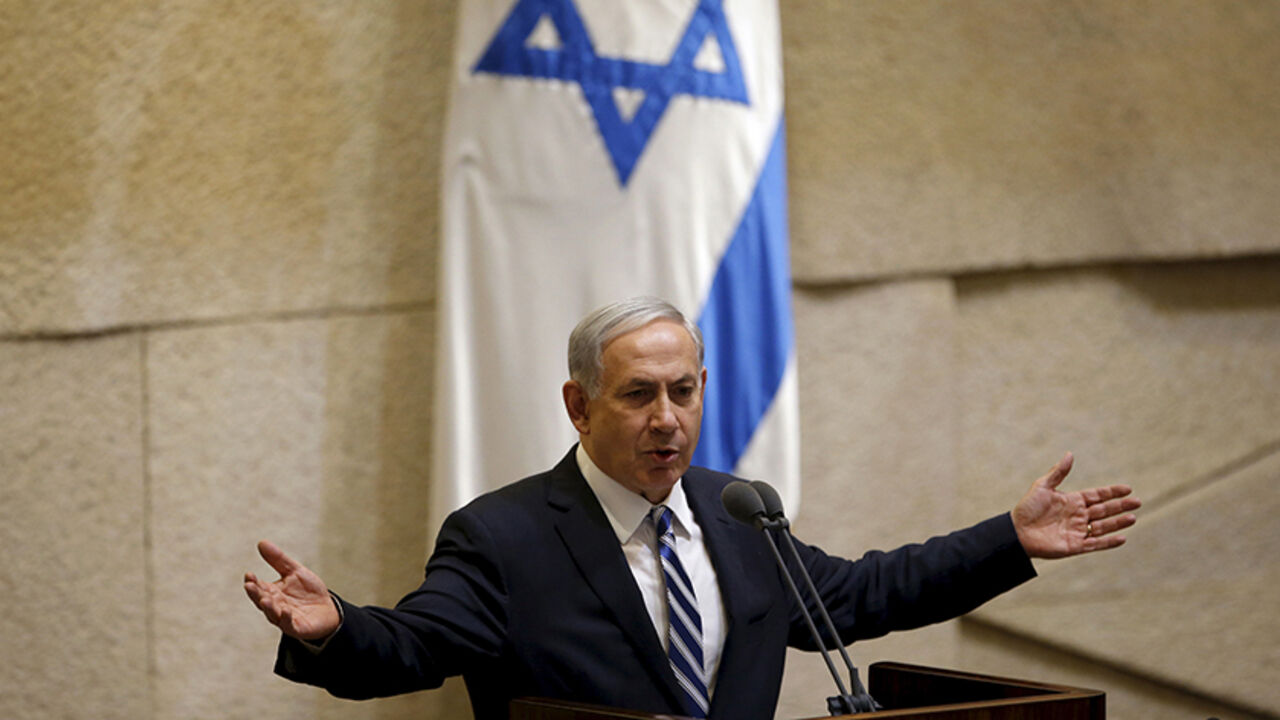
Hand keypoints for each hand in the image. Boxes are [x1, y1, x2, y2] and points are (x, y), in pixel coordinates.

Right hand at [243, 540, 340, 640]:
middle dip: (255, 594)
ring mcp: (285, 618)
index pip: (259, 587)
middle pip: (262, 600)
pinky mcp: (297, 628)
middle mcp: (276, 606)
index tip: (248, 574)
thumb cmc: (308, 591)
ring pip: (273, 614)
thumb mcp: (295, 572)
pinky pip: (290, 625)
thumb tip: (261, 542)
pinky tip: (286, 611)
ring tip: (264, 599)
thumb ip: (278, 560)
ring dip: (268, 607)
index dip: (253, 582)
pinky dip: (286, 619)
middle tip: (249, 586)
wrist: (328, 610)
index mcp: (273, 592)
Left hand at [1012, 452, 1140, 558]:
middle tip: (1137, 502)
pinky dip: (1108, 542)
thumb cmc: (1027, 508)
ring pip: (1103, 526)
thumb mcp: (1042, 486)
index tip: (1128, 489)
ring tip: (1132, 517)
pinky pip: (1095, 544)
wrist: (1016, 531)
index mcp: (1072, 501)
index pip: (1097, 496)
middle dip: (1120, 506)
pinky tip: (1122, 538)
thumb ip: (1058, 472)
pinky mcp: (1075, 546)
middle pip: (1104, 510)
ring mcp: (1078, 531)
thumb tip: (1070, 454)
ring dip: (1118, 523)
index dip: (1112, 492)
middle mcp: (1078, 516)